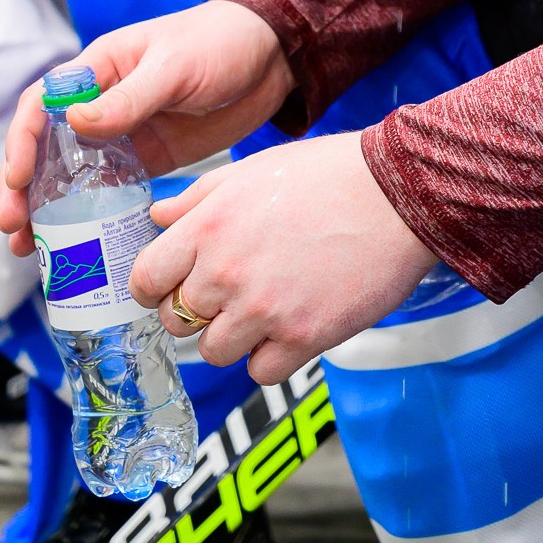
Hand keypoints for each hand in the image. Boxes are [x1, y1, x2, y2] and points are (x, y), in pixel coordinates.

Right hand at [0, 0, 294, 256]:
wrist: (272, 57)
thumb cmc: (220, 41)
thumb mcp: (174, 66)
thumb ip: (128, 97)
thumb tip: (75, 123)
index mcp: (99, 68)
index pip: (41, 104)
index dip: (22, 141)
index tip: (18, 179)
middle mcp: (102, 103)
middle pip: (47, 148)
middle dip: (24, 189)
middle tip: (14, 228)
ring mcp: (125, 134)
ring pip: (72, 176)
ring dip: (47, 210)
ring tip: (30, 249)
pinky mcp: (150, 158)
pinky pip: (111, 191)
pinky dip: (90, 217)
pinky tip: (80, 246)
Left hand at [134, 132, 434, 384]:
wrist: (397, 194)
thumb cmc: (327, 175)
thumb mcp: (251, 171)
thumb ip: (197, 198)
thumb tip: (156, 219)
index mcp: (209, 226)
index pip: (145, 280)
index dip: (157, 285)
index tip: (175, 284)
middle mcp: (227, 271)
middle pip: (177, 320)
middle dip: (198, 308)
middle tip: (233, 289)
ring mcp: (263, 309)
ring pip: (214, 351)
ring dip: (234, 335)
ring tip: (267, 304)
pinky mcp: (302, 338)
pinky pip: (260, 372)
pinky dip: (272, 354)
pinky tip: (292, 322)